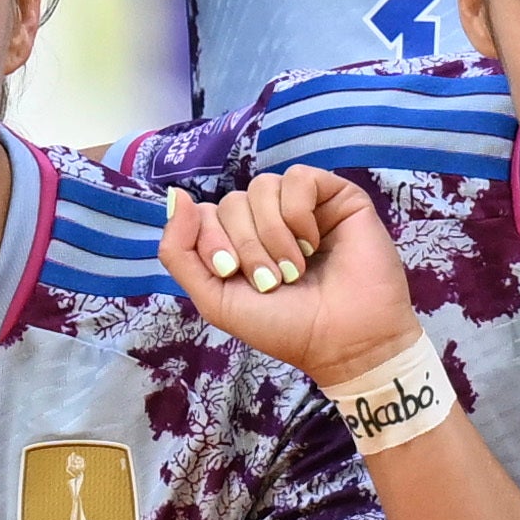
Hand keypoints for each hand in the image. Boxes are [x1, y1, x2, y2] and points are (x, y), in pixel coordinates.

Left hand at [158, 166, 424, 386]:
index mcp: (238, 241)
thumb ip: (180, 252)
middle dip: (245, 245)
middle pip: (231, 201)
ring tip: (294, 268)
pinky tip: (313, 243)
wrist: (344, 341)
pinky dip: (297, 213)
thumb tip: (176, 195)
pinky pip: (297, 178)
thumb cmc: (284, 325)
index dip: (210, 239)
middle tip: (272, 280)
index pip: (203, 213)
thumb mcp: (215, 298)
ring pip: (261, 187)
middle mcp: (267, 219)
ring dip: (272, 234)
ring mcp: (302, 205)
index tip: (231, 273)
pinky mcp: (335, 196)